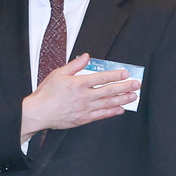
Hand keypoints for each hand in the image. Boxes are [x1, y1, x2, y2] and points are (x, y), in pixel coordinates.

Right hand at [19, 52, 137, 137]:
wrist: (39, 113)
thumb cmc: (46, 94)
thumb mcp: (58, 74)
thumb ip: (74, 65)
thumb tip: (86, 57)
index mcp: (79, 84)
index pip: (102, 78)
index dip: (115, 75)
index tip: (125, 73)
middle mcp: (85, 96)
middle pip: (109, 91)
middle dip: (125, 87)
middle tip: (136, 84)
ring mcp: (86, 109)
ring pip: (108, 103)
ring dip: (123, 99)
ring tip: (133, 97)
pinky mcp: (84, 118)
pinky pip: (102, 115)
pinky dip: (112, 112)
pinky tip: (120, 109)